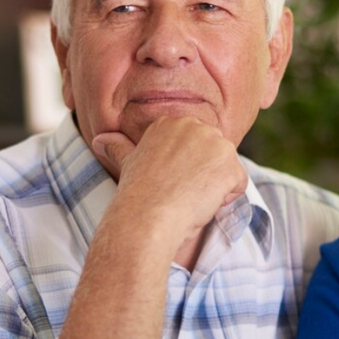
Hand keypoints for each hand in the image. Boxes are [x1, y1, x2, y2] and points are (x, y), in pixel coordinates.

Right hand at [92, 117, 247, 245]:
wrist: (148, 216)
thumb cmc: (137, 194)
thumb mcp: (128, 164)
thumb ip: (119, 148)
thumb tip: (99, 140)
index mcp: (172, 123)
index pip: (195, 147)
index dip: (185, 170)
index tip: (169, 182)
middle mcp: (196, 126)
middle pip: (214, 156)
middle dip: (202, 177)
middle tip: (179, 191)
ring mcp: (216, 144)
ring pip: (227, 170)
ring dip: (213, 188)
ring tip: (189, 197)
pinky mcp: (231, 165)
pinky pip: (239, 185)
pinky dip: (225, 199)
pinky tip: (202, 202)